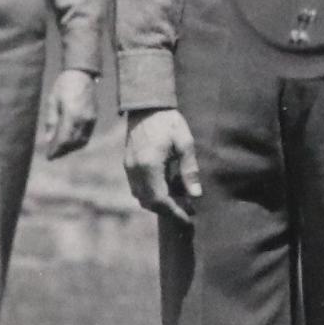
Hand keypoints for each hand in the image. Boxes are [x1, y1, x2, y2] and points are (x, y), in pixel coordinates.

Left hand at [41, 69, 97, 158]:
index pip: (64, 140)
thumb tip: (47, 140)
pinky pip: (87, 134)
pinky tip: (69, 139)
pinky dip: (78, 140)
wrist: (81, 74)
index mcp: (72, 115)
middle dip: (63, 151)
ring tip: (60, 148)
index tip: (49, 156)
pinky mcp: (94, 117)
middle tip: (52, 154)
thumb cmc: (64, 85)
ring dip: (71, 147)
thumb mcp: (53, 101)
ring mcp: (91, 119)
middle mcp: (84, 120)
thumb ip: (51, 122)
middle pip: (74, 143)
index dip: (56, 150)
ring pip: (82, 141)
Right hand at [122, 108, 199, 222]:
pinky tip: (166, 187)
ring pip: (141, 197)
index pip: (160, 200)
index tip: (188, 219)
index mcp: (149, 166)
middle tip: (187, 211)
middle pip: (149, 202)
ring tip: (178, 199)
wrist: (146, 105)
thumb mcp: (185, 143)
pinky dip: (151, 193)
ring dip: (159, 203)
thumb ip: (190, 170)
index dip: (174, 212)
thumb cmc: (168, 122)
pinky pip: (137, 187)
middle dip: (168, 210)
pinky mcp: (128, 163)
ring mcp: (129, 167)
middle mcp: (135, 170)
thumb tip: (196, 194)